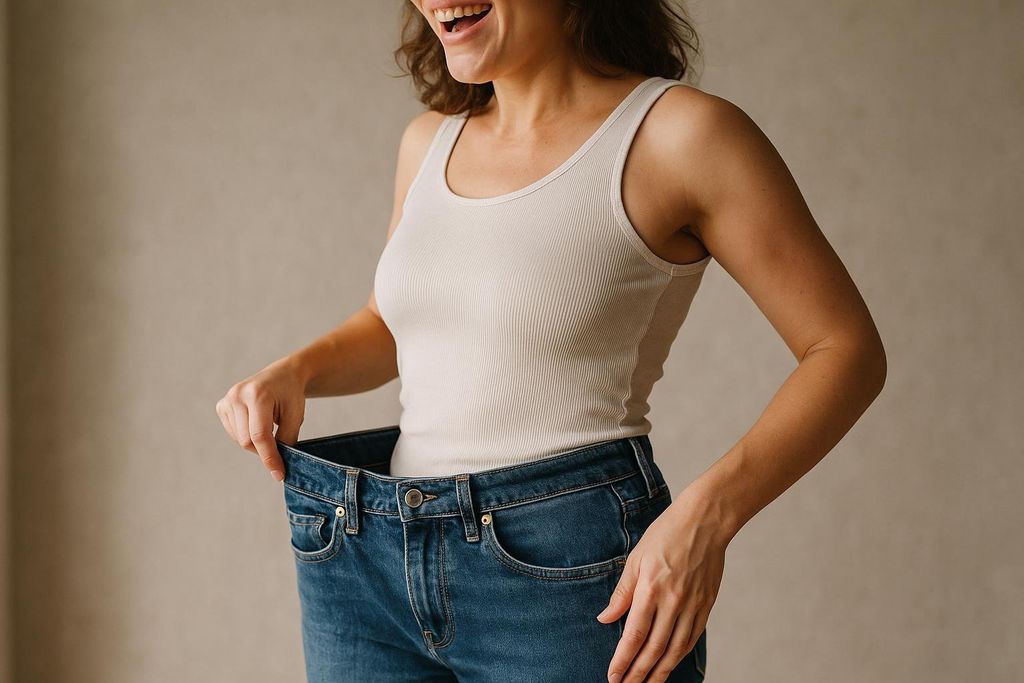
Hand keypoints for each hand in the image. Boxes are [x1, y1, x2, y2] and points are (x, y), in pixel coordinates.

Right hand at [215, 357, 307, 481]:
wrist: (283, 374)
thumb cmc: (291, 394)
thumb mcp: (295, 416)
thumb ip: (286, 440)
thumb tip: (277, 466)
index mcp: (257, 395)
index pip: (260, 436)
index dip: (270, 458)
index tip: (279, 474)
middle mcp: (237, 396)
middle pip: (247, 441)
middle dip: (264, 451)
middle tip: (280, 447)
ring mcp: (227, 400)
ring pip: (239, 440)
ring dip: (255, 443)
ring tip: (269, 427)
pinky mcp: (222, 405)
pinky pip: (233, 433)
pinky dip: (246, 436)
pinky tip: (256, 422)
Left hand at [596, 488, 728, 681]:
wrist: (706, 521)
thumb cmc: (666, 535)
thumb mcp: (636, 559)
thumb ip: (622, 593)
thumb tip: (606, 618)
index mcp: (651, 589)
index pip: (634, 635)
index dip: (622, 660)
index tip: (613, 676)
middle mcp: (673, 601)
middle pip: (653, 649)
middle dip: (638, 673)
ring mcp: (692, 605)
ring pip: (675, 649)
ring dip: (659, 672)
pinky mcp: (706, 605)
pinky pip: (691, 638)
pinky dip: (678, 656)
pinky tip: (669, 664)